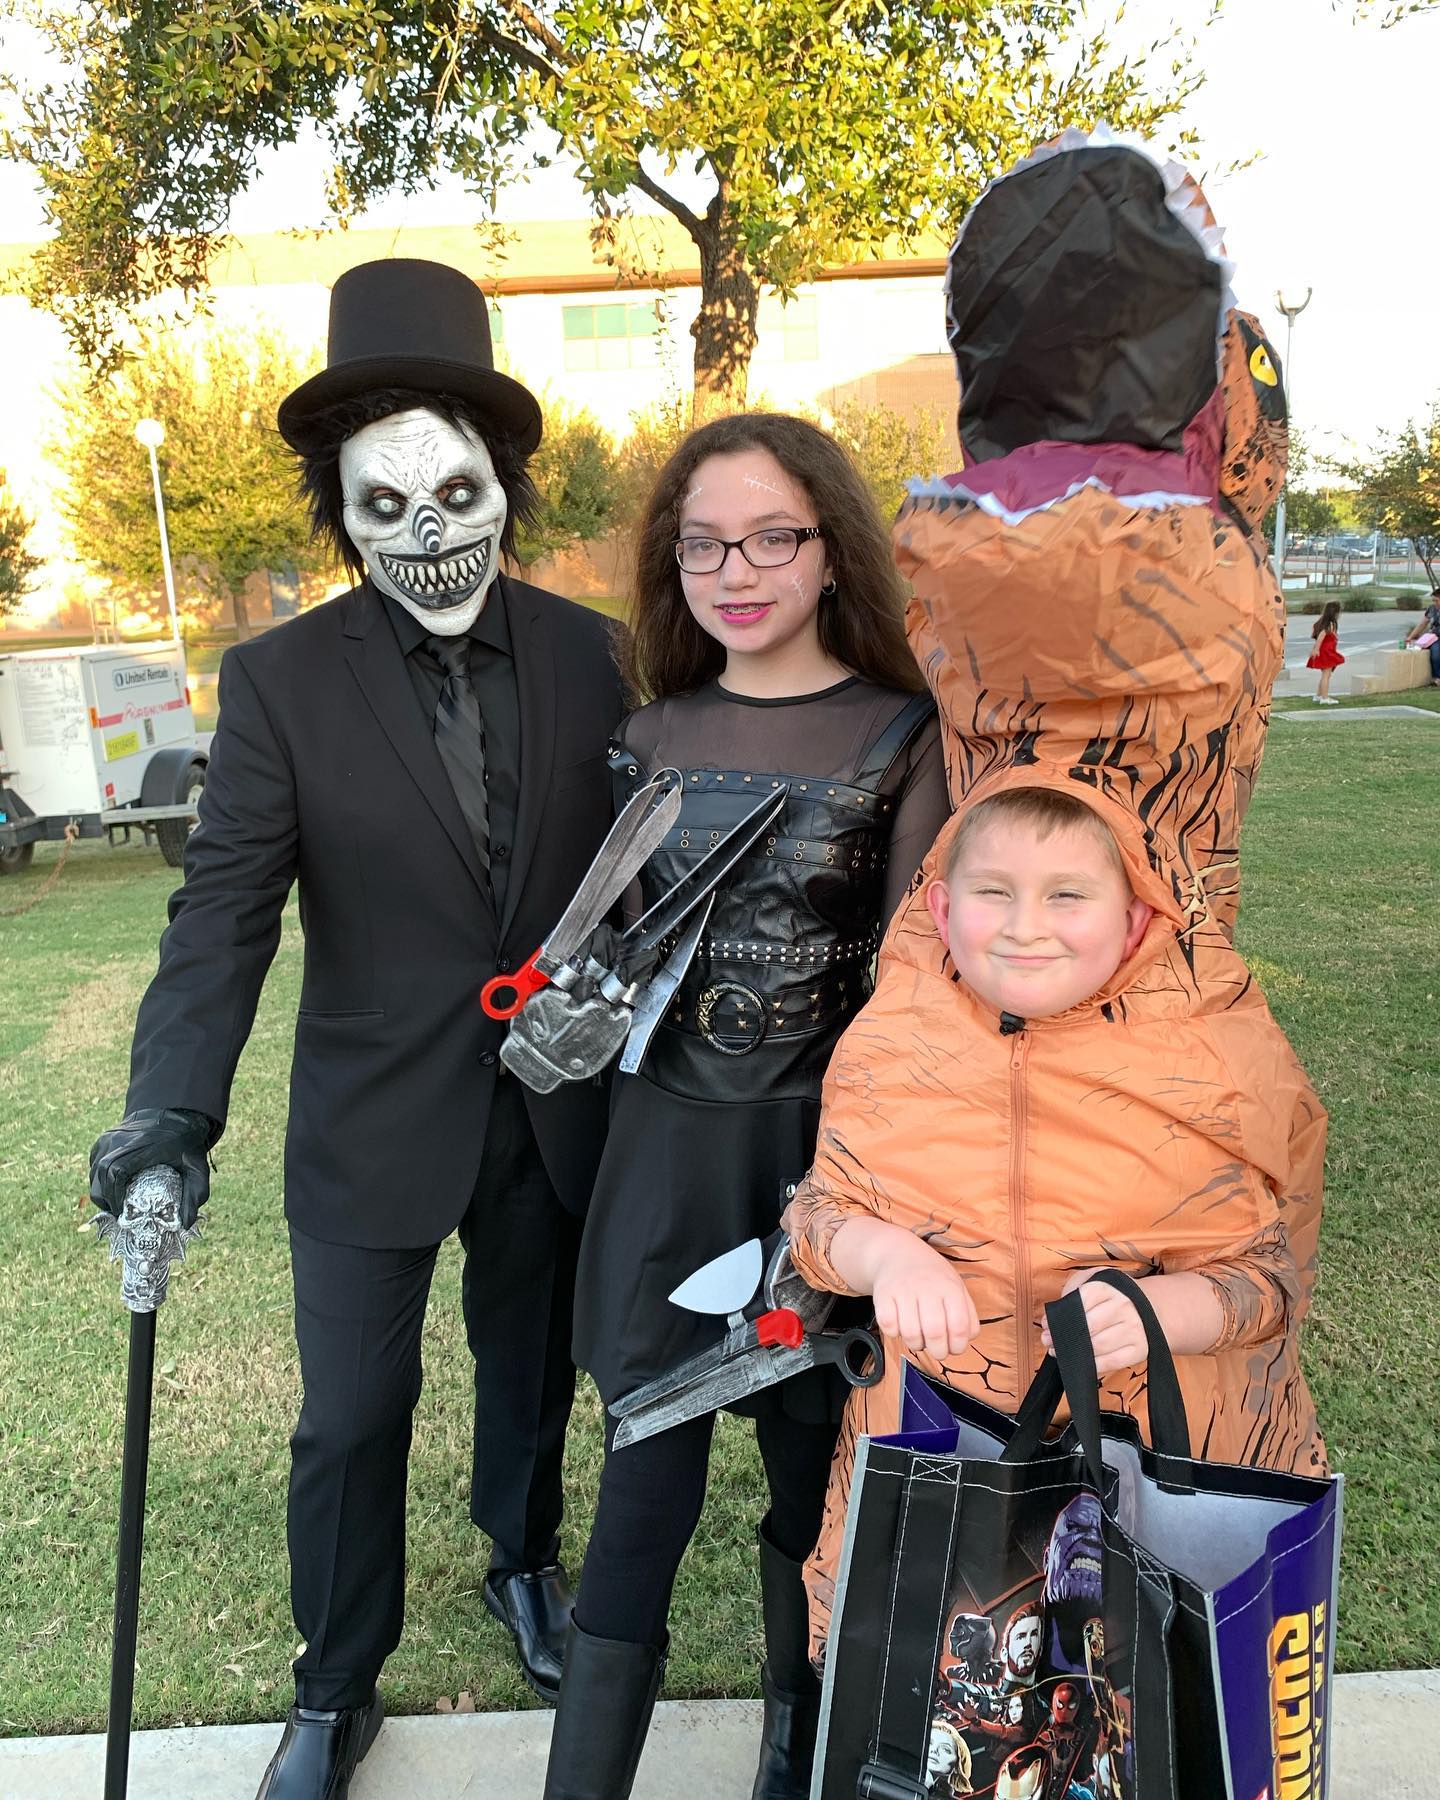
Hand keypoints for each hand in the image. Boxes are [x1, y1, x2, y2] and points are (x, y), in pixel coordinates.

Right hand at [89, 1108, 215, 1229]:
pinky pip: (94, 1163)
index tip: (122, 1212)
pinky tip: (112, 1188)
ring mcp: (110, 1137)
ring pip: (94, 1170)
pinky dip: (98, 1178)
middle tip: (118, 1213)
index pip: (117, 1172)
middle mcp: (121, 1139)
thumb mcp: (197, 1167)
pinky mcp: (105, 1139)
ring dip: (101, 1190)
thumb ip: (196, 1193)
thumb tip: (185, 1223)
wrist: (174, 1114)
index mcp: (144, 1145)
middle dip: (106, 1198)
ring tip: (115, 1204)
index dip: (114, 1195)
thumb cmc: (185, 1144)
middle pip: (101, 1173)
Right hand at [870, 1236, 978, 1360]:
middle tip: (936, 1350)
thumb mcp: (956, 1286)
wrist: (897, 1253)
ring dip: (916, 1345)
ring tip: (918, 1338)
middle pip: (935, 1332)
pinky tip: (900, 1326)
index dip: (959, 1346)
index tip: (954, 1348)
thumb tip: (968, 1338)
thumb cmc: (932, 1276)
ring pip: (910, 1334)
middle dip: (938, 1351)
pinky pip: (888, 1326)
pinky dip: (894, 1334)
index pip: (960, 1326)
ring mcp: (903, 1289)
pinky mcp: (882, 1294)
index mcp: (950, 1287)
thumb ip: (968, 1313)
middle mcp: (927, 1286)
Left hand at [1042, 1270, 1147, 1375]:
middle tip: (1048, 1341)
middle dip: (1063, 1337)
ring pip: (1099, 1346)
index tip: (1046, 1325)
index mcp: (1107, 1287)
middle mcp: (1123, 1306)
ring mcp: (1133, 1329)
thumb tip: (1055, 1313)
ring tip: (1059, 1353)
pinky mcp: (1139, 1349)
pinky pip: (1112, 1362)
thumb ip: (1072, 1289)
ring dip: (1075, 1353)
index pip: (1079, 1302)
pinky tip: (1081, 1364)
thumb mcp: (1094, 1280)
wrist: (1154, 1307)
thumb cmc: (1113, 1296)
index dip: (1059, 1316)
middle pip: (1087, 1326)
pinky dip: (1093, 1366)